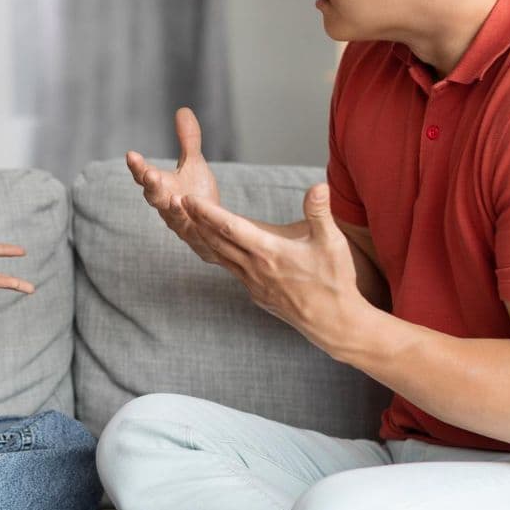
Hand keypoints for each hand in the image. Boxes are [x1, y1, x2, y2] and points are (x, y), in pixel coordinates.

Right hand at [127, 107, 223, 262]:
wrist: (211, 230)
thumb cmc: (197, 196)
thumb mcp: (194, 164)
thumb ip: (188, 140)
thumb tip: (183, 109)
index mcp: (161, 186)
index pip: (144, 175)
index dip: (137, 167)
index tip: (131, 154)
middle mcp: (165, 203)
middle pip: (152, 195)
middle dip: (150, 185)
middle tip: (148, 174)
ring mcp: (178, 220)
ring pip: (170, 214)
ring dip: (170, 206)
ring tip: (174, 198)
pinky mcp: (194, 233)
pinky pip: (191, 228)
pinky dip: (191, 221)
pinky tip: (196, 213)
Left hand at [181, 184, 366, 355]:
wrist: (334, 323)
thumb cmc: (335, 281)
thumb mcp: (332, 243)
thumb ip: (320, 213)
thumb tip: (318, 186)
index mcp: (269, 252)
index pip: (229, 228)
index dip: (206, 212)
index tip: (186, 199)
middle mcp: (255, 268)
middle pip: (216, 241)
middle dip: (195, 221)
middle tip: (175, 203)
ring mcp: (253, 284)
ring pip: (221, 257)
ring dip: (203, 238)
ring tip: (188, 221)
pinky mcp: (257, 294)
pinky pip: (231, 270)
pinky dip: (219, 255)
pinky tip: (215, 248)